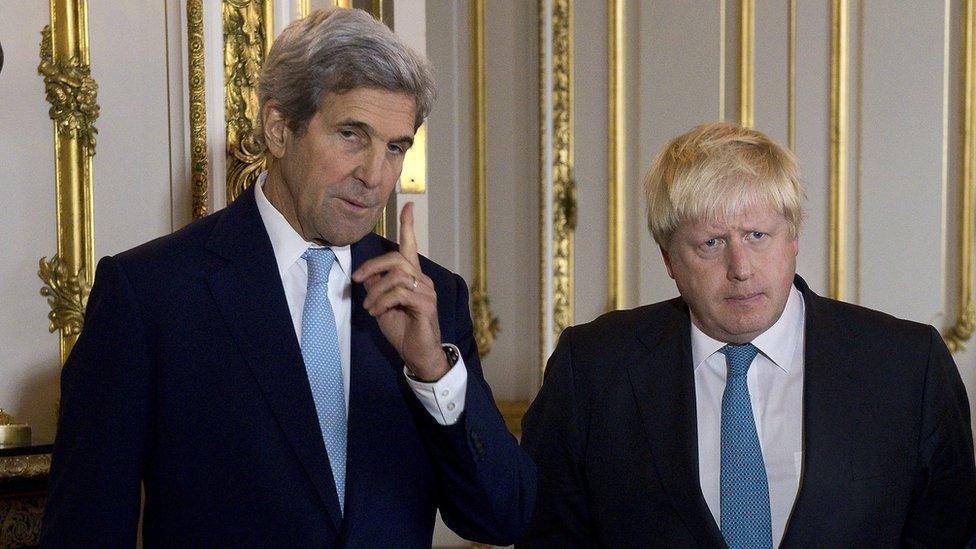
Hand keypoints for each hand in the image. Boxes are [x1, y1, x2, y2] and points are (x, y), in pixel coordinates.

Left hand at [351, 202, 448, 380]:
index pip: (411, 246)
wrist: (419, 354)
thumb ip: (377, 288)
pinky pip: (400, 293)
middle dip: (372, 266)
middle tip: (357, 279)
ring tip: (369, 306)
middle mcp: (422, 280)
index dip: (408, 225)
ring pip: (396, 276)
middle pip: (397, 259)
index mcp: (413, 277)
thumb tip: (367, 276)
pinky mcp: (426, 305)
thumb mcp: (383, 305)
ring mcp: (426, 292)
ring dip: (376, 291)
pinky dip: (383, 301)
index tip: (408, 205)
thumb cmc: (403, 329)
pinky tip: (377, 312)